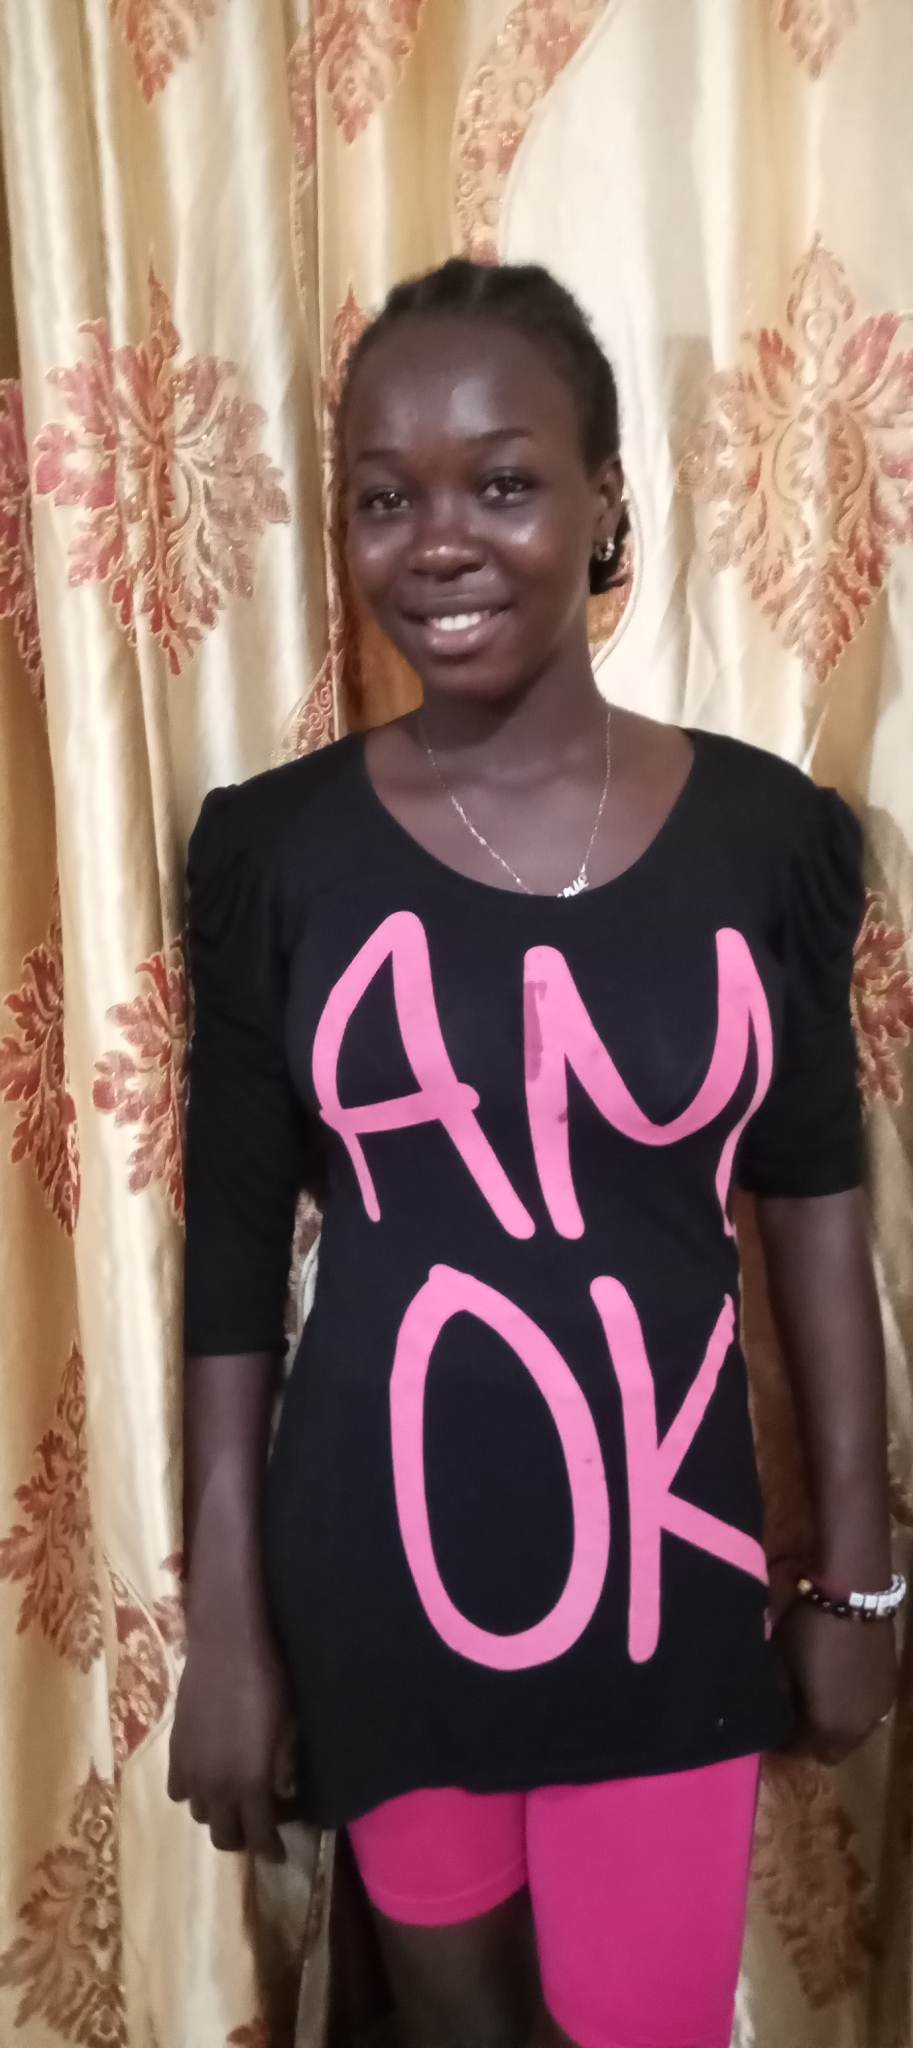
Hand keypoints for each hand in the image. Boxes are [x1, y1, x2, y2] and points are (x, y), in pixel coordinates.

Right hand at [168, 1624, 297, 1861]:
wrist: (226, 1645)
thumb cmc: (268, 1681)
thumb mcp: (289, 1726)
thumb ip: (284, 1766)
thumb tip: (283, 1793)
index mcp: (250, 1782)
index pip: (259, 1835)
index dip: (270, 1851)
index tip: (279, 1854)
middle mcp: (217, 1785)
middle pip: (223, 1836)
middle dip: (242, 1839)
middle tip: (256, 1827)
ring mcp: (191, 1769)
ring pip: (199, 1814)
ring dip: (217, 1814)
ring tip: (232, 1800)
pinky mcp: (173, 1750)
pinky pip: (178, 1790)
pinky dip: (192, 1792)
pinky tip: (205, 1777)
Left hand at [775, 1602, 897, 1762]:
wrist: (854, 1594)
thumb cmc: (809, 1628)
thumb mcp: (782, 1663)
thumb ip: (782, 1697)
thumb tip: (778, 1711)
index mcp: (827, 1726)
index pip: (799, 1750)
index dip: (782, 1744)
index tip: (770, 1733)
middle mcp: (857, 1729)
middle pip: (830, 1751)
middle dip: (811, 1742)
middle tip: (793, 1721)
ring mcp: (879, 1710)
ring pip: (853, 1736)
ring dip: (835, 1728)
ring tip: (816, 1704)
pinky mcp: (890, 1689)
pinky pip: (868, 1715)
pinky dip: (852, 1710)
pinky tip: (840, 1688)